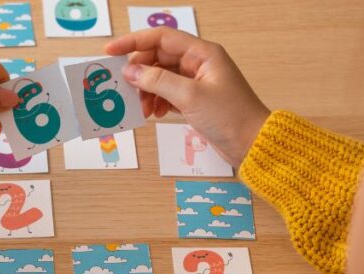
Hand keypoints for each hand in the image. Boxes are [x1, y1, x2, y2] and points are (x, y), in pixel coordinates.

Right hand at [105, 28, 269, 165]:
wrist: (252, 143)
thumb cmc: (230, 116)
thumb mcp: (190, 96)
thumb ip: (158, 81)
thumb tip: (130, 71)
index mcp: (202, 53)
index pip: (161, 38)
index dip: (134, 42)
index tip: (111, 51)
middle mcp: (199, 63)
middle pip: (159, 58)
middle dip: (140, 73)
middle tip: (124, 89)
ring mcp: (197, 82)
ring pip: (161, 77)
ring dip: (148, 91)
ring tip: (143, 109)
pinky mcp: (195, 99)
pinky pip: (168, 93)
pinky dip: (158, 102)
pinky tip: (156, 114)